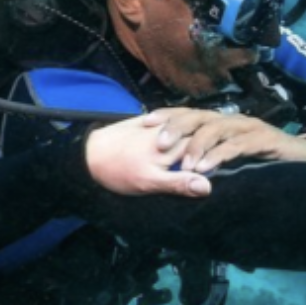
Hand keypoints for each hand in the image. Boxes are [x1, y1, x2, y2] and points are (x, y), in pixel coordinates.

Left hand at [83, 115, 212, 196]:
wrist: (86, 155)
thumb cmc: (117, 171)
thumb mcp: (149, 182)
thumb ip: (178, 183)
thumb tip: (207, 186)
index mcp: (171, 144)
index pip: (202, 143)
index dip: (215, 153)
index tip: (219, 165)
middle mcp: (165, 130)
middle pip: (194, 128)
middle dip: (207, 138)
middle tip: (215, 151)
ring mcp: (154, 124)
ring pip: (182, 120)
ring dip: (192, 129)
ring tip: (199, 143)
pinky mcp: (143, 122)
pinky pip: (166, 118)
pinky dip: (175, 123)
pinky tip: (178, 133)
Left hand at [147, 108, 305, 172]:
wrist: (304, 158)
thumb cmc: (262, 158)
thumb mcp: (229, 156)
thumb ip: (208, 156)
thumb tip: (176, 164)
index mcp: (220, 122)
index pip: (189, 113)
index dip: (167, 115)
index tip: (144, 121)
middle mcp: (231, 120)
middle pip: (199, 116)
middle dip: (176, 127)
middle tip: (157, 142)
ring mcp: (248, 127)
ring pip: (216, 129)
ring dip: (197, 146)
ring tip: (183, 164)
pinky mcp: (263, 139)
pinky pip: (237, 145)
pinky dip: (220, 156)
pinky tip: (205, 168)